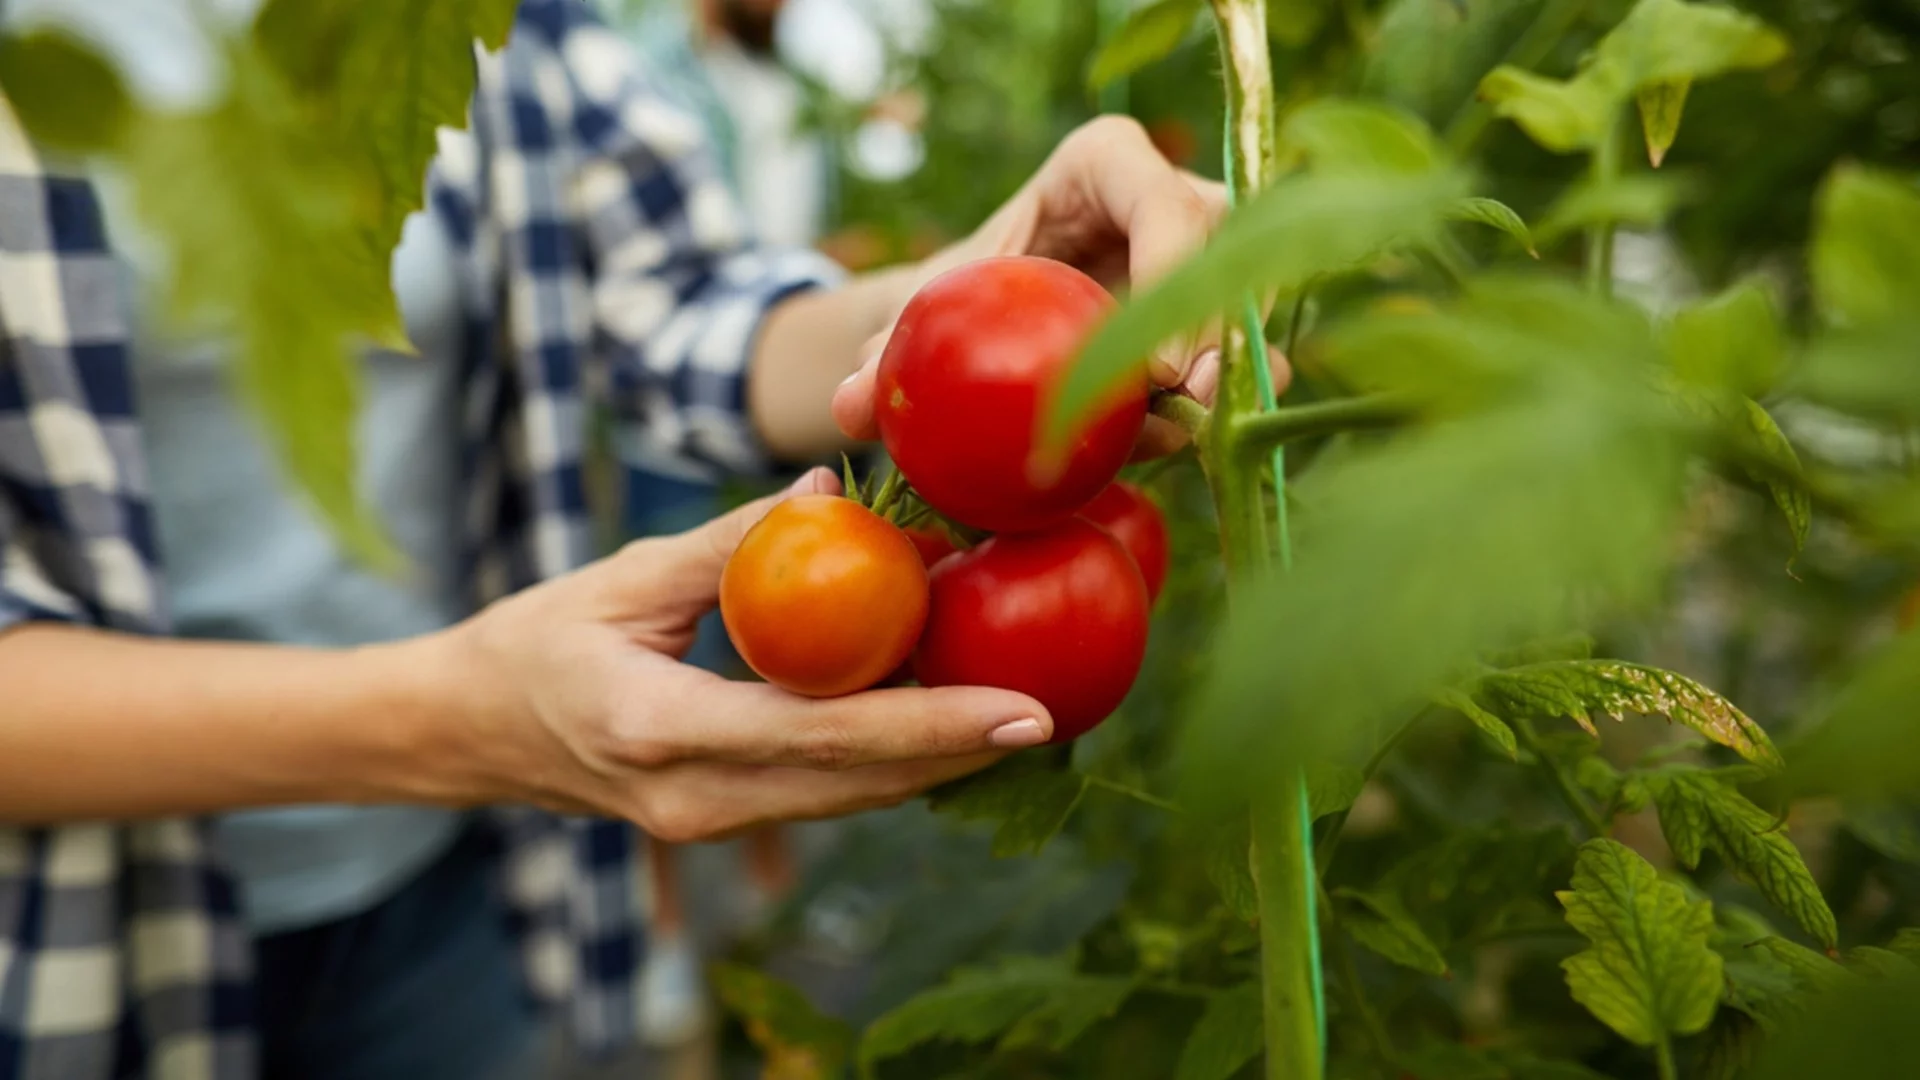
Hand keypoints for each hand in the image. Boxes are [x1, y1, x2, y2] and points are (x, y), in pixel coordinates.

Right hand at [430, 468, 1050, 841]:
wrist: (470, 733)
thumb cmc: (537, 639)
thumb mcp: (625, 578)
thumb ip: (732, 541)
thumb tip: (835, 491)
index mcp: (663, 728)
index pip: (828, 735)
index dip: (935, 727)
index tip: (1024, 713)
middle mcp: (696, 798)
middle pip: (863, 783)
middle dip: (965, 751)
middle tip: (1057, 705)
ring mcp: (710, 824)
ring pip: (853, 798)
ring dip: (937, 759)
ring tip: (1020, 707)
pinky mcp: (722, 821)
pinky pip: (826, 793)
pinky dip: (888, 759)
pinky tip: (941, 716)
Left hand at [831, 115, 1291, 459]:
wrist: (991, 319)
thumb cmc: (962, 292)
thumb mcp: (926, 310)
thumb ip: (888, 350)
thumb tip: (852, 404)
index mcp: (1107, 162)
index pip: (1162, 202)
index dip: (1171, 271)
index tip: (1153, 367)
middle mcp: (1177, 196)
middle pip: (1225, 256)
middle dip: (1216, 333)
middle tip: (1186, 406)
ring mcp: (1213, 255)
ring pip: (1248, 306)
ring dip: (1230, 373)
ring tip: (1187, 431)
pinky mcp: (1224, 315)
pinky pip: (1248, 355)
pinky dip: (1222, 402)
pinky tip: (1185, 442)